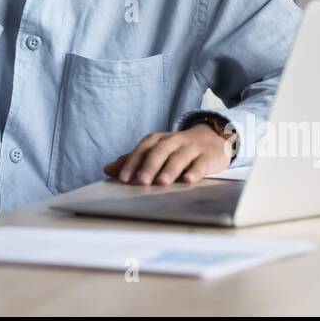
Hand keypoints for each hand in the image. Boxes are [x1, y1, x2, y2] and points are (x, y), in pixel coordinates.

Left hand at [103, 123, 235, 185]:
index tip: (122, 179)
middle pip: (159, 151)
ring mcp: (191, 148)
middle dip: (149, 166)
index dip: (132, 163)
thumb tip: (107, 169)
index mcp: (158, 140)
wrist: (212, 138)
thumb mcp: (155, 151)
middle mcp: (173, 141)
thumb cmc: (177, 149)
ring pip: (179, 156)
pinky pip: (201, 163)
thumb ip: (133, 160)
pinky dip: (195, 171)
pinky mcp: (208, 156)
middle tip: (141, 182)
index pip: (142, 149)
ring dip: (170, 169)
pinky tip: (189, 180)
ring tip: (162, 182)